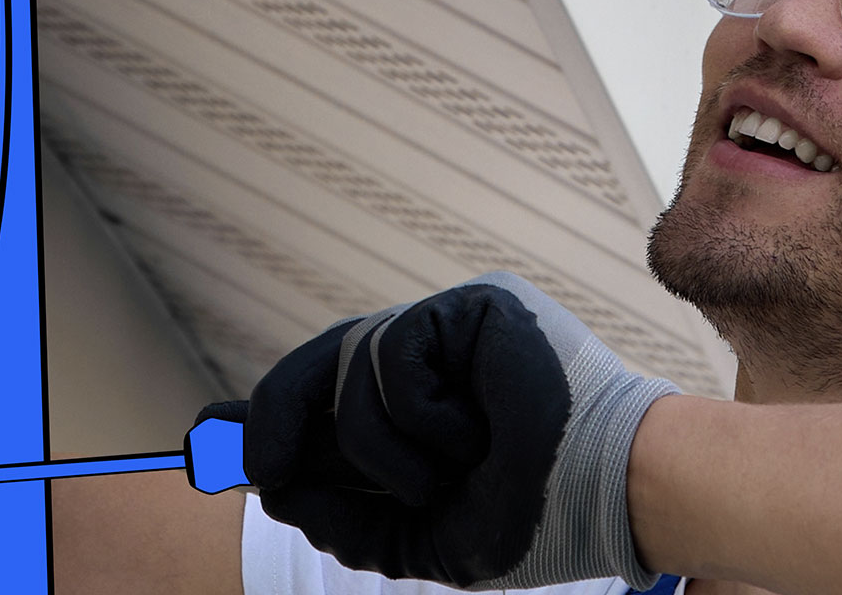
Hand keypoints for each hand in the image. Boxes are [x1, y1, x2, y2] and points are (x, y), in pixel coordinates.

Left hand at [232, 272, 680, 589]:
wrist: (616, 488)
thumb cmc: (541, 517)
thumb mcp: (426, 536)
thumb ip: (353, 518)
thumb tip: (274, 486)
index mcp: (430, 408)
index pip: (335, 396)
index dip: (276, 413)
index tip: (225, 443)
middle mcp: (438, 358)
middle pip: (323, 366)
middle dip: (277, 415)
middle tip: (256, 462)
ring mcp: (455, 328)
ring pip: (354, 373)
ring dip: (383, 448)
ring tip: (449, 471)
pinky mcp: (473, 306)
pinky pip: (392, 358)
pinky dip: (416, 417)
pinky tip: (469, 434)